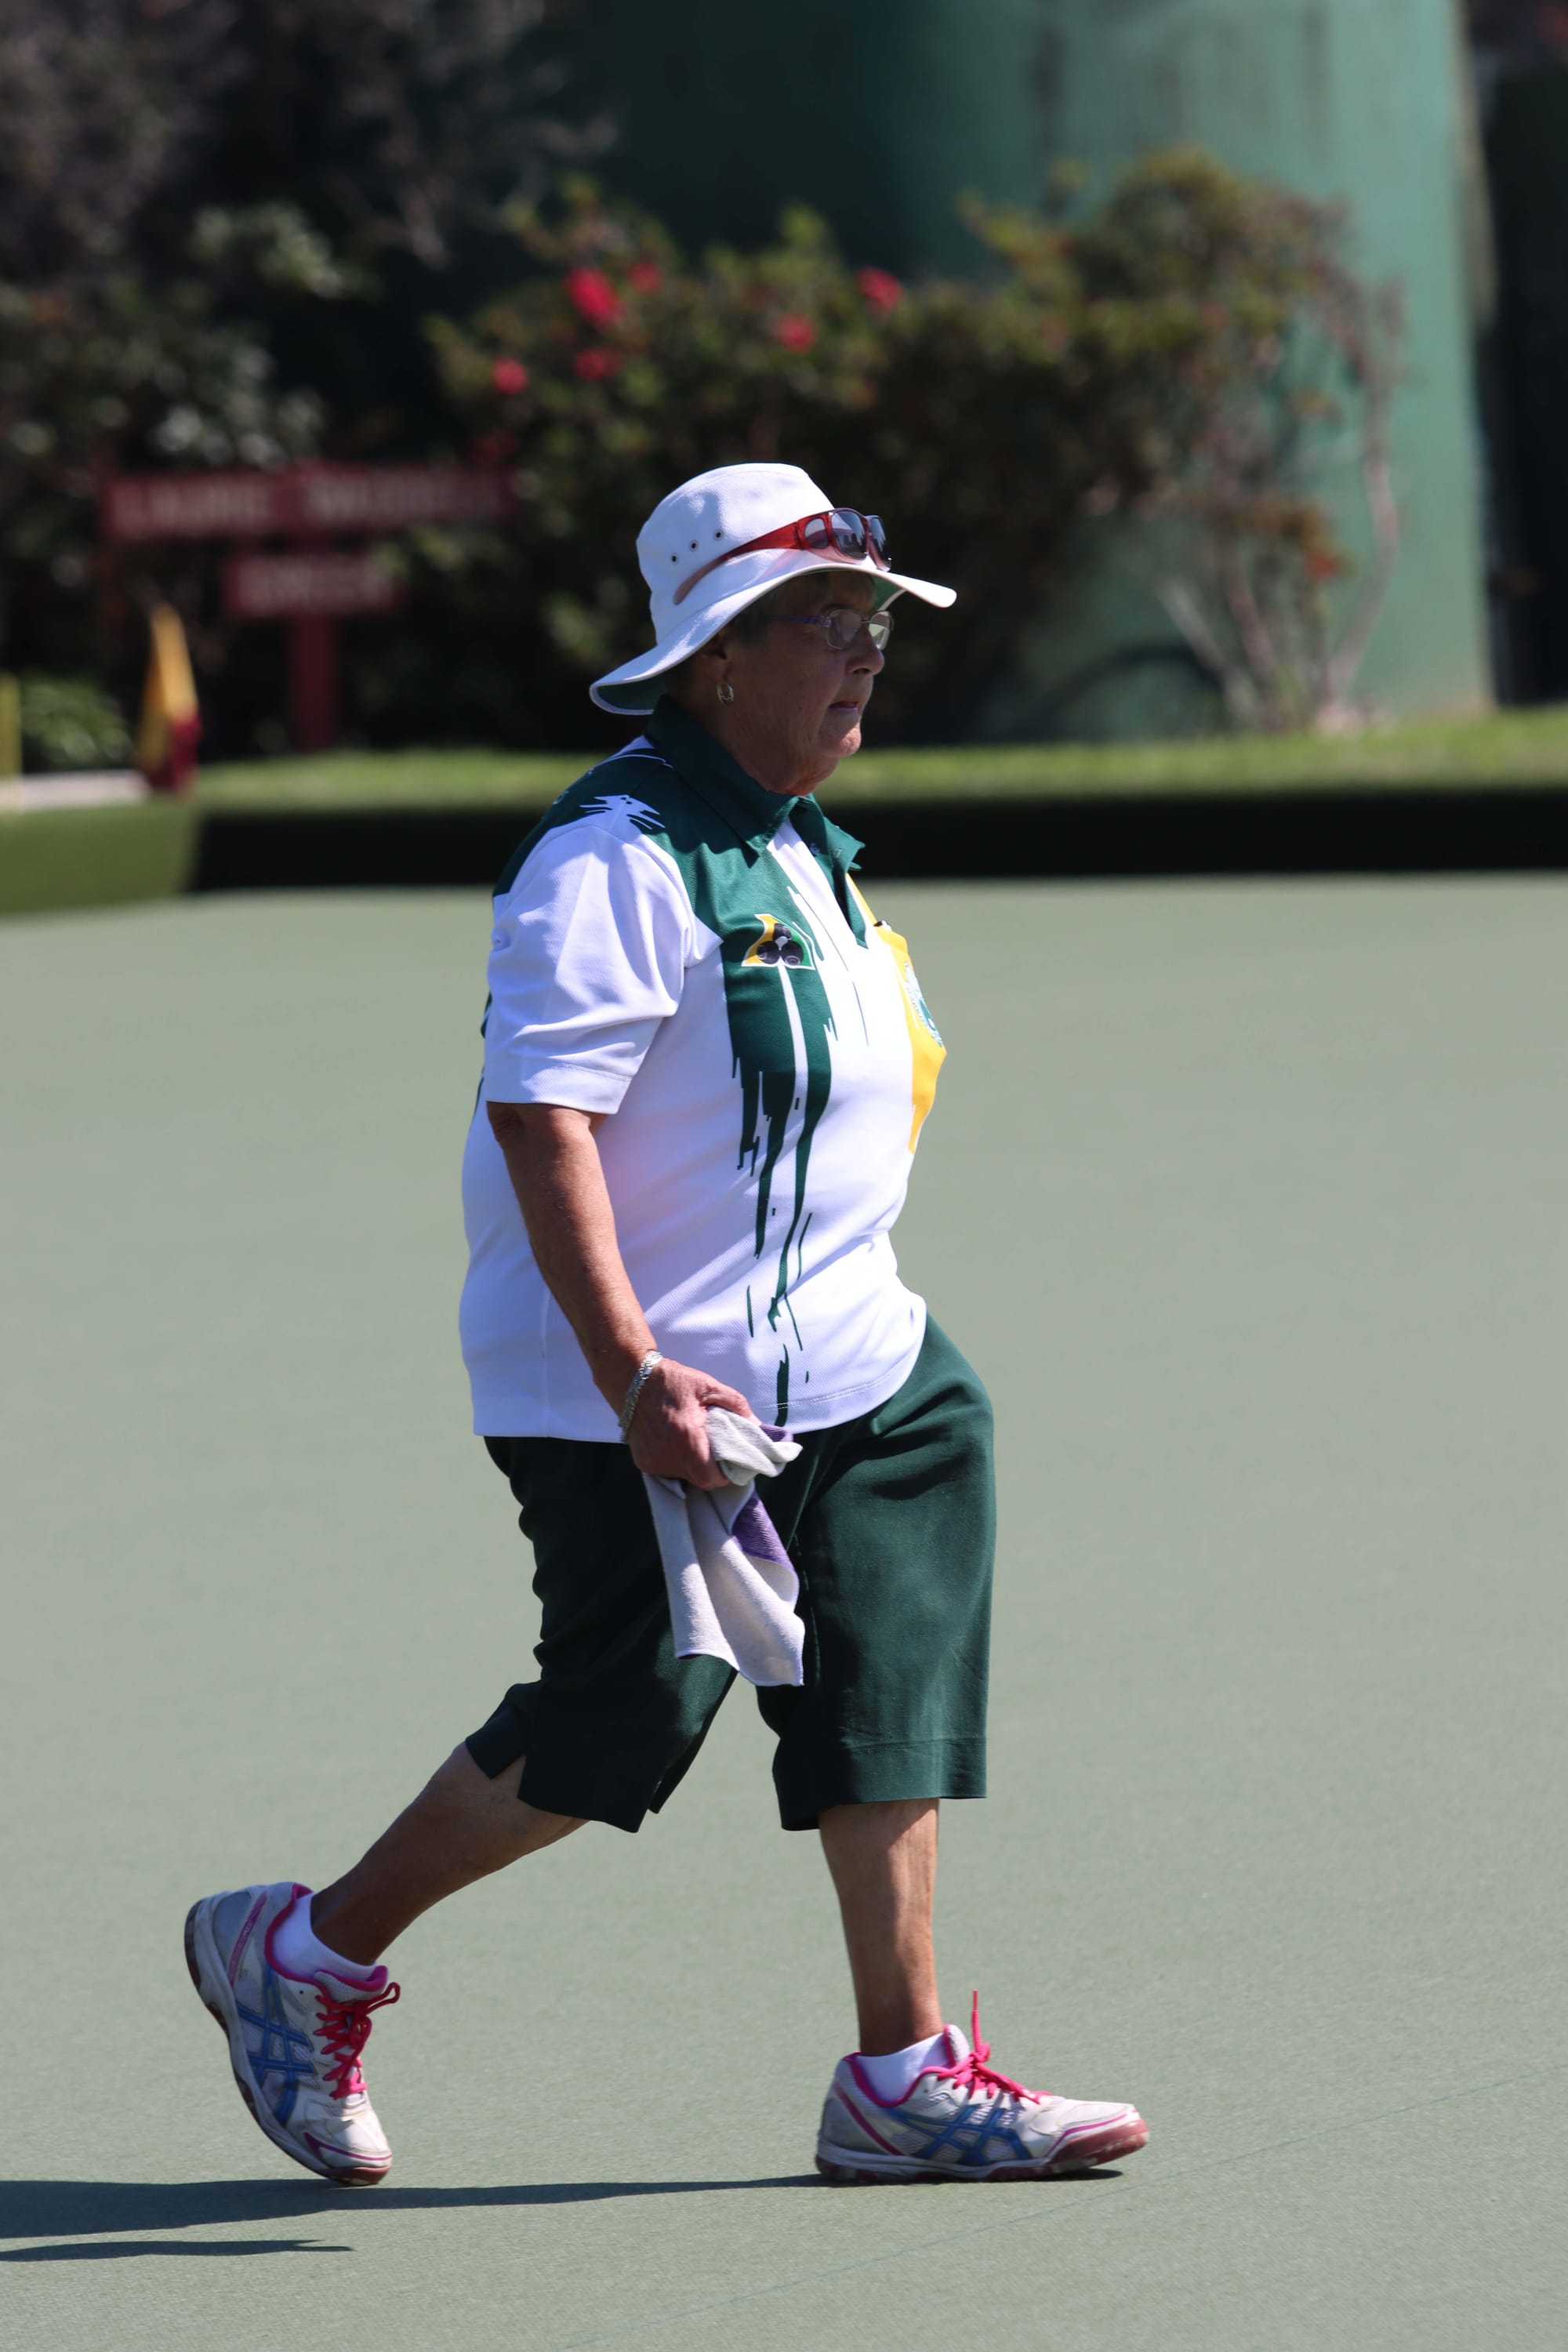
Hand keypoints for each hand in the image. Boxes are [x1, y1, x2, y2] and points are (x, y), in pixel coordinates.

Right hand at [624, 1357, 754, 1487]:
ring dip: (693, 1466)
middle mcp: (667, 1454)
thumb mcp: (709, 1386)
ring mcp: (652, 1461)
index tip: (730, 1462)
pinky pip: (668, 1472)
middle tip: (716, 1453)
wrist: (631, 1380)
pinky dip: (677, 1462)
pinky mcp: (642, 1463)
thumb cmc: (673, 1381)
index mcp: (686, 1436)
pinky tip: (676, 1443)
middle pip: (699, 1480)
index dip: (724, 1474)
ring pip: (683, 1477)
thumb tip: (758, 1426)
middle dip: (711, 1471)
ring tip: (694, 1443)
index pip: (710, 1477)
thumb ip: (737, 1406)